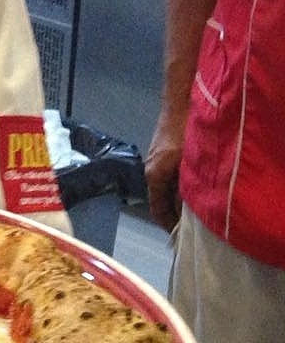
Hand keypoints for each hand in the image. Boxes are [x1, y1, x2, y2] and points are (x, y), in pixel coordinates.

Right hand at [144, 113, 185, 233]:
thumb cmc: (183, 134)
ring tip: (193, 209)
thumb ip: (187, 190)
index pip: (157, 209)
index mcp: (154, 176)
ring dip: (176, 199)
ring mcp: (154, 160)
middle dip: (173, 214)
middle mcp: (150, 170)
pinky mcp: (161, 153)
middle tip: (191, 226)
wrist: (179, 104)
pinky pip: (167, 177)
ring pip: (164, 188)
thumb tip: (188, 214)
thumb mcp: (189, 165)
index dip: (168, 225)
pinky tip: (191, 187)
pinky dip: (177, 186)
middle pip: (160, 199)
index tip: (180, 238)